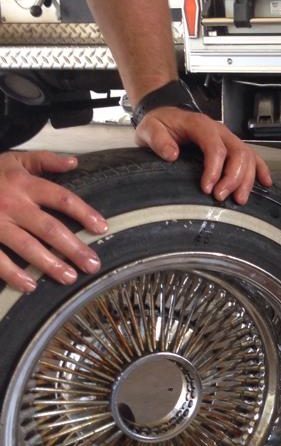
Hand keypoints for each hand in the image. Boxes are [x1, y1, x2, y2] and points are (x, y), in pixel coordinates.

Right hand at [0, 151, 107, 291]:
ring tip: (69, 277)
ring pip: (27, 246)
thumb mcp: (14, 159)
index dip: (84, 213)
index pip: (61, 198)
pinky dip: (14, 275)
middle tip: (92, 264)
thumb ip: (44, 160)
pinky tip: (30, 286)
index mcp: (23, 183)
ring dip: (50, 264)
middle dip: (73, 248)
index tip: (102, 228)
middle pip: (49, 228)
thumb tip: (74, 162)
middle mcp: (12, 203)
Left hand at [135, 107, 272, 205]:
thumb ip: (158, 140)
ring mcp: (227, 138)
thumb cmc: (160, 124)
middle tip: (221, 197)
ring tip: (238, 199)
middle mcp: (218, 130)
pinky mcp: (231, 146)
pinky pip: (252, 156)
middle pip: (238, 153)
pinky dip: (260, 170)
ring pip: (248, 157)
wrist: (165, 116)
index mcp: (200, 125)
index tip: (206, 188)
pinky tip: (264, 183)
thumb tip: (172, 154)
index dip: (214, 169)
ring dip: (246, 180)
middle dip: (233, 178)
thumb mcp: (150, 129)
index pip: (215, 147)